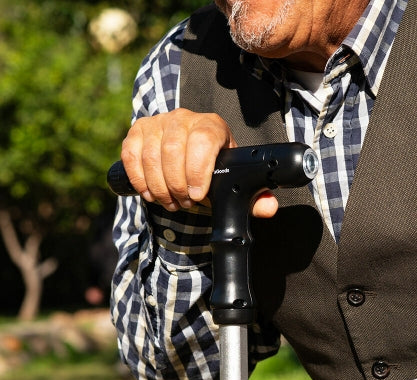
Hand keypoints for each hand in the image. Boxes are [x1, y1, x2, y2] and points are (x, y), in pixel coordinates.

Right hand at [120, 108, 277, 216]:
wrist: (189, 157)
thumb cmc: (214, 170)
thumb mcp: (234, 182)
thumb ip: (254, 197)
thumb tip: (268, 208)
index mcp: (213, 127)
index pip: (203, 140)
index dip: (198, 170)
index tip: (198, 196)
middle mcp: (184, 118)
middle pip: (173, 148)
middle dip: (177, 185)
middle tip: (184, 204)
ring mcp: (159, 122)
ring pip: (151, 154)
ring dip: (159, 186)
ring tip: (171, 202)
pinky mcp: (138, 131)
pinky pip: (131, 154)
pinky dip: (139, 179)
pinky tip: (151, 193)